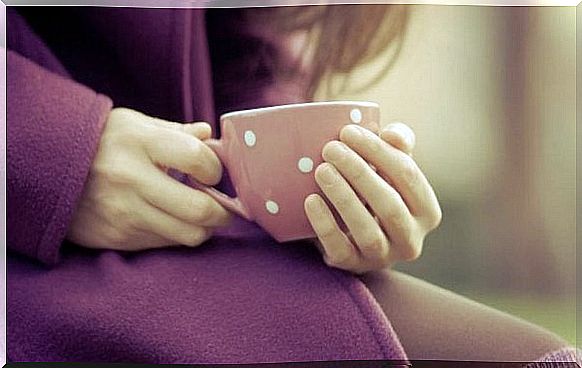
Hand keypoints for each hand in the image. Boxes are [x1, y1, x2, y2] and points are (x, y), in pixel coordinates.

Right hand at [67, 108, 231, 250]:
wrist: (45, 170)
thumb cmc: (100, 143)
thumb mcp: (134, 125)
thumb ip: (175, 132)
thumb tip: (209, 136)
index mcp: (139, 142)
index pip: (198, 159)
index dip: (215, 168)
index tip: (212, 171)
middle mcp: (131, 179)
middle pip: (200, 209)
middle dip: (221, 211)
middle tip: (221, 206)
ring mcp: (123, 212)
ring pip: (188, 235)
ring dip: (203, 228)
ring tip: (199, 215)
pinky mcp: (116, 238)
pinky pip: (164, 244)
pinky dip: (176, 235)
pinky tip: (170, 220)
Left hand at [304, 122, 440, 273]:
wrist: (353, 230)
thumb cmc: (375, 189)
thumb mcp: (390, 166)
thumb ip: (397, 144)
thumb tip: (393, 135)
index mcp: (427, 211)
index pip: (407, 175)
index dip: (378, 150)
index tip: (347, 131)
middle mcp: (412, 240)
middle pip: (389, 205)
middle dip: (359, 173)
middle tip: (330, 148)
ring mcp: (383, 257)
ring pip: (368, 232)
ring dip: (344, 198)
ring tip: (321, 170)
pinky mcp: (354, 266)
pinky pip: (340, 250)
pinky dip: (325, 225)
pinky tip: (311, 201)